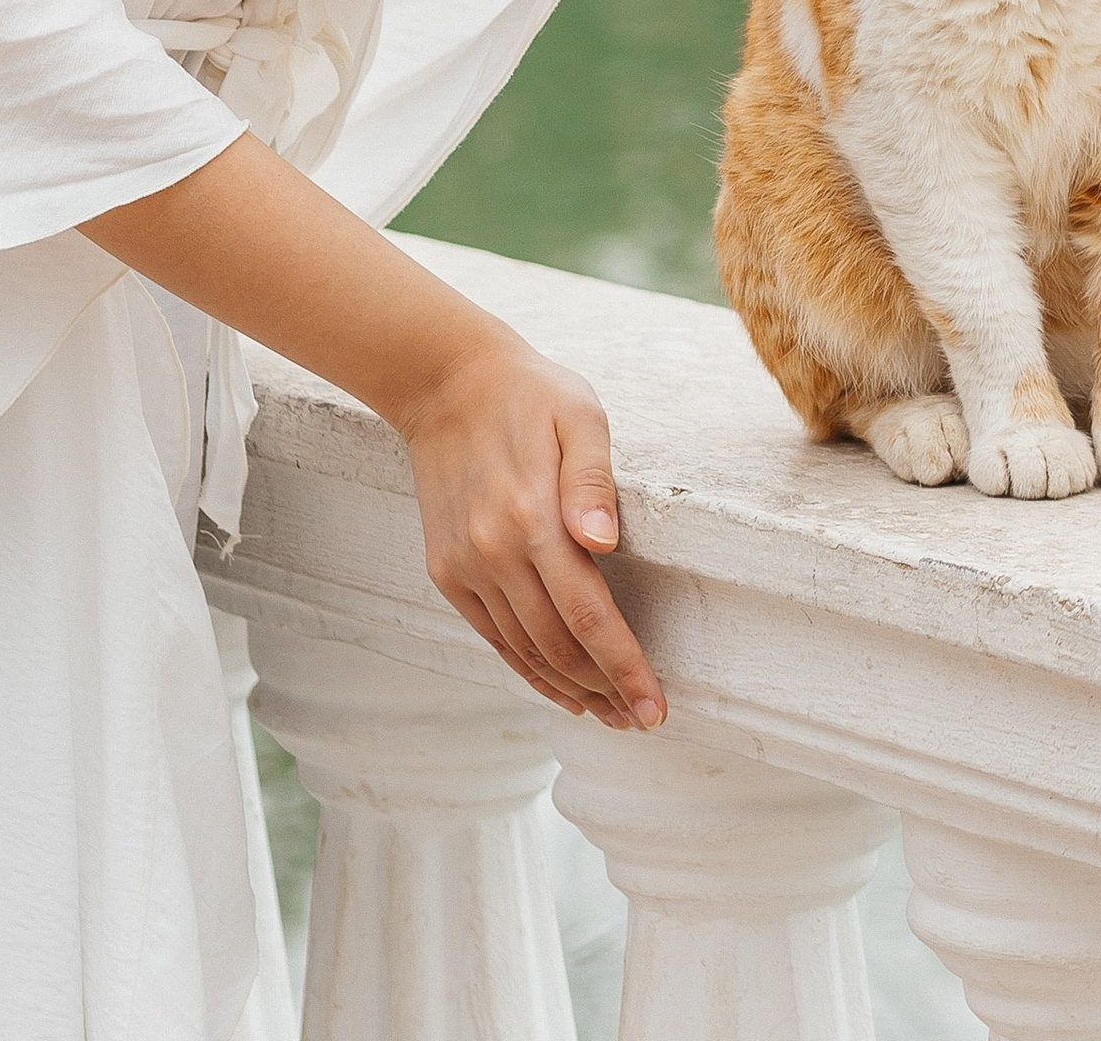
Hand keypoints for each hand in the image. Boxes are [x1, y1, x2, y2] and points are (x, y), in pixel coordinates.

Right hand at [398, 335, 665, 729]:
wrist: (445, 382)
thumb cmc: (528, 394)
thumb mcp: (578, 414)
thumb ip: (593, 480)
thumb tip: (606, 540)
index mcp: (532, 517)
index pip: (588, 616)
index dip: (625, 668)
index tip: (656, 708)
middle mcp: (493, 552)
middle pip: (559, 647)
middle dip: (606, 691)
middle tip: (642, 719)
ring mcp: (465, 566)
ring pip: (524, 651)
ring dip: (570, 690)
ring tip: (609, 713)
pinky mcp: (446, 570)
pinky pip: (493, 637)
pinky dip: (527, 671)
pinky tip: (557, 686)